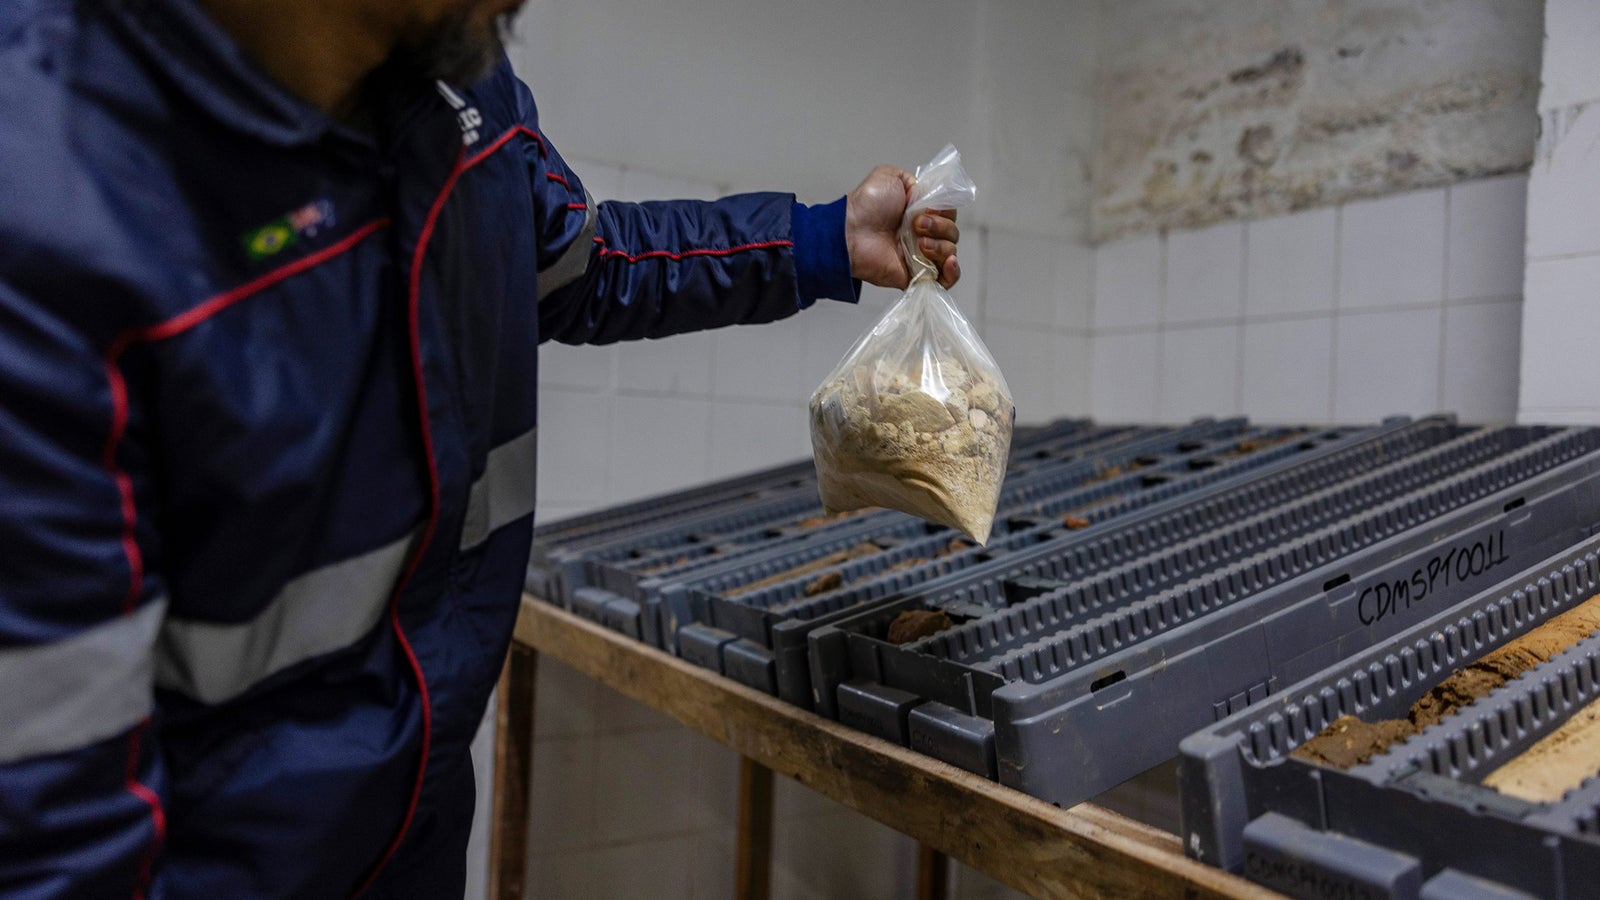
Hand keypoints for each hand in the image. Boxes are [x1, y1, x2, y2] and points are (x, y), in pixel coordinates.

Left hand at [845, 165, 960, 289]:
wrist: (851, 232)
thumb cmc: (867, 205)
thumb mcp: (889, 176)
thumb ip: (912, 180)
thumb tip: (927, 194)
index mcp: (919, 213)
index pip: (948, 213)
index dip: (944, 210)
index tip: (928, 208)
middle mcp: (922, 235)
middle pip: (952, 233)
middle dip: (939, 226)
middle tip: (916, 225)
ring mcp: (921, 256)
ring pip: (951, 252)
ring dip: (941, 245)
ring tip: (920, 243)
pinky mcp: (917, 275)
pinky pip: (946, 280)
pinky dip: (953, 272)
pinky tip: (948, 262)